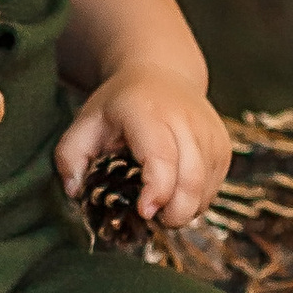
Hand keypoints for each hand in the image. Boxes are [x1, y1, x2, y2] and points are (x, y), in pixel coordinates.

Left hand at [56, 67, 232, 225]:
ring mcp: (210, 133)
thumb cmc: (119, 106)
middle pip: (190, 179)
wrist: (161, 74)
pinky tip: (174, 194)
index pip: (161, 157)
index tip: (144, 212)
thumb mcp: (85, 122)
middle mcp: (186, 120)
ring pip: (204, 189)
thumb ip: (70, 157)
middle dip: (172, 212)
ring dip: (183, 210)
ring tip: (159, 206)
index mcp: (147, 112)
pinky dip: (195, 202)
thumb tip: (75, 191)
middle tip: (149, 218)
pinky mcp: (223, 147)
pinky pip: (213, 188)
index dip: (156, 191)